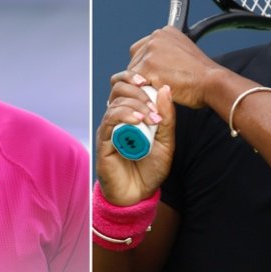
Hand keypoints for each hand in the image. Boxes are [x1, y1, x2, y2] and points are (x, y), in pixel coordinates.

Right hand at [95, 70, 174, 205]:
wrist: (140, 194)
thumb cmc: (151, 168)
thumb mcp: (166, 140)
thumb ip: (166, 116)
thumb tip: (165, 89)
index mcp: (132, 113)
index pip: (127, 85)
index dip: (134, 77)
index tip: (150, 79)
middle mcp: (118, 118)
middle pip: (119, 89)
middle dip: (138, 91)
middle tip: (154, 104)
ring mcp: (109, 129)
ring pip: (115, 103)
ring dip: (135, 105)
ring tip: (150, 117)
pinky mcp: (104, 142)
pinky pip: (109, 121)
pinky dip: (124, 116)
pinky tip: (138, 120)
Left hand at [127, 25, 223, 108]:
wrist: (211, 82)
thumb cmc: (201, 75)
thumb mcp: (185, 54)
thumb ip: (169, 53)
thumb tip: (158, 63)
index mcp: (165, 32)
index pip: (143, 48)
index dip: (146, 64)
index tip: (154, 74)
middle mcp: (156, 37)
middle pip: (135, 59)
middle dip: (142, 74)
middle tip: (153, 86)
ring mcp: (151, 50)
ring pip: (133, 71)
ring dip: (140, 83)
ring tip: (155, 91)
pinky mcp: (148, 66)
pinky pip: (133, 82)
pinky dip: (141, 91)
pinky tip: (153, 95)